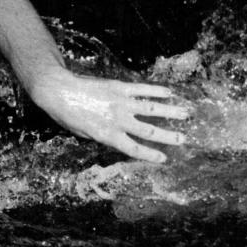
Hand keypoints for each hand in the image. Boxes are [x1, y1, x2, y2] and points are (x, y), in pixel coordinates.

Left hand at [29, 69, 189, 162]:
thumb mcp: (84, 134)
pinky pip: (142, 89)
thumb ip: (103, 136)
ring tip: (187, 114)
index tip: (164, 158)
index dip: (151, 155)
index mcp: (108, 136)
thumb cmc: (68, 116)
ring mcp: (120, 103)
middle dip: (168, 136)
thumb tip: (117, 138)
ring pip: (152, 109)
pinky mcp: (119, 87)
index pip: (135, 149)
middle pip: (149, 131)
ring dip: (171, 112)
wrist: (59, 92)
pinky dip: (157, 91)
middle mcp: (118, 121)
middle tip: (184, 139)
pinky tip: (170, 92)